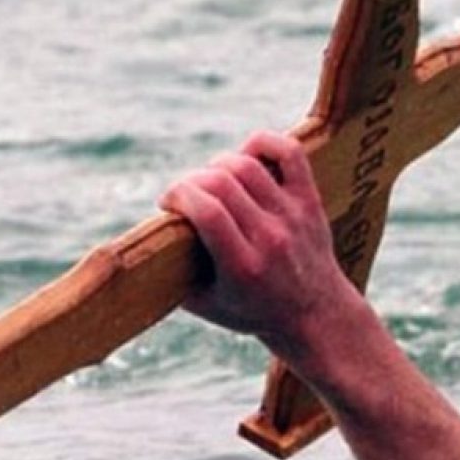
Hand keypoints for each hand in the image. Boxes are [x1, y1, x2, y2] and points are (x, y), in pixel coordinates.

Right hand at [159, 130, 355, 355]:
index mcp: (242, 266)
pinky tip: (245, 155)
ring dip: (218, 165)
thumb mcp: (206, 305)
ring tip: (211, 182)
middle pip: (221, 183)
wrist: (317, 316)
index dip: (178, 195)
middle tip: (187, 195)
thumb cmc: (253, 311)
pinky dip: (262, 143)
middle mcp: (269, 237)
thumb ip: (174, 274)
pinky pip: (290, 152)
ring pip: (247, 164)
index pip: (207, 211)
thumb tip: (143, 241)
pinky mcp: (309, 200)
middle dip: (191, 181)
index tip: (168, 203)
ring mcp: (293, 215)